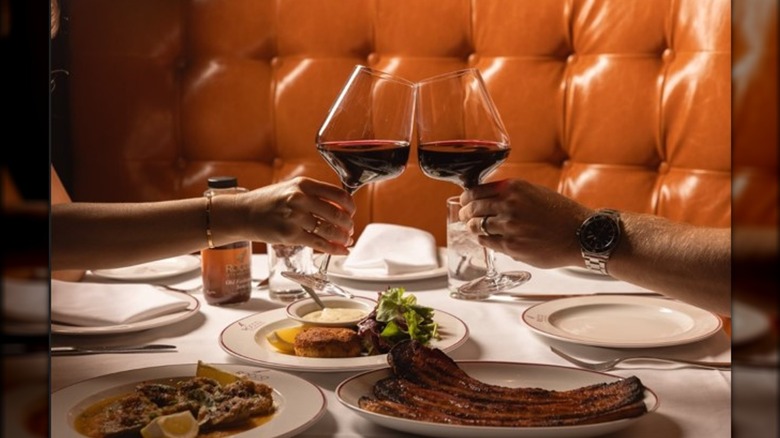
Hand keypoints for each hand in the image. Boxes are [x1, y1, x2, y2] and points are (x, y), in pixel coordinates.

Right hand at [237, 177, 355, 254]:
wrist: (243, 213)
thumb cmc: (268, 202)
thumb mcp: (291, 188)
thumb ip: (313, 194)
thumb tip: (339, 207)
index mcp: (303, 184)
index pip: (338, 194)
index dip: (350, 206)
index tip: (351, 212)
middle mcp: (300, 199)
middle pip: (337, 214)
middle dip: (348, 225)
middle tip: (350, 230)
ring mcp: (295, 217)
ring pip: (329, 230)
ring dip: (343, 238)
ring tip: (346, 241)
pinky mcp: (290, 235)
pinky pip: (318, 244)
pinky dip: (334, 249)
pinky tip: (341, 251)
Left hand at [458, 179, 592, 267]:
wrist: (581, 235)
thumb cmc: (562, 213)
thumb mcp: (536, 192)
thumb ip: (512, 193)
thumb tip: (489, 197)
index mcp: (514, 188)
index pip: (476, 190)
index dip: (467, 197)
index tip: (464, 200)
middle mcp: (509, 205)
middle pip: (473, 208)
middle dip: (465, 212)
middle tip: (464, 215)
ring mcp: (509, 226)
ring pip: (476, 226)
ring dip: (472, 227)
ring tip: (473, 227)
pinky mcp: (511, 246)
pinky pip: (487, 242)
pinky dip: (483, 239)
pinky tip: (485, 238)